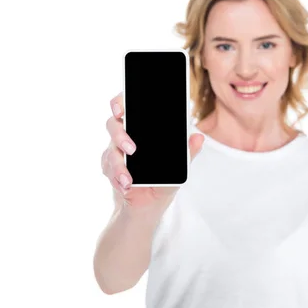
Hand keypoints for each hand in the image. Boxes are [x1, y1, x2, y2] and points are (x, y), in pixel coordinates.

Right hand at [101, 91, 203, 211]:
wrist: (149, 205)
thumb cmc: (163, 180)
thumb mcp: (179, 168)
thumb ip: (187, 152)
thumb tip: (199, 137)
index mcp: (141, 130)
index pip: (127, 107)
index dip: (119, 103)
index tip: (121, 110)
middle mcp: (126, 137)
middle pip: (113, 125)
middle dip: (119, 135)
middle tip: (132, 149)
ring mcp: (115, 152)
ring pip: (110, 151)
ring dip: (118, 165)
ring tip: (128, 179)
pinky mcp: (109, 169)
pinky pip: (108, 170)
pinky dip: (117, 179)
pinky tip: (126, 186)